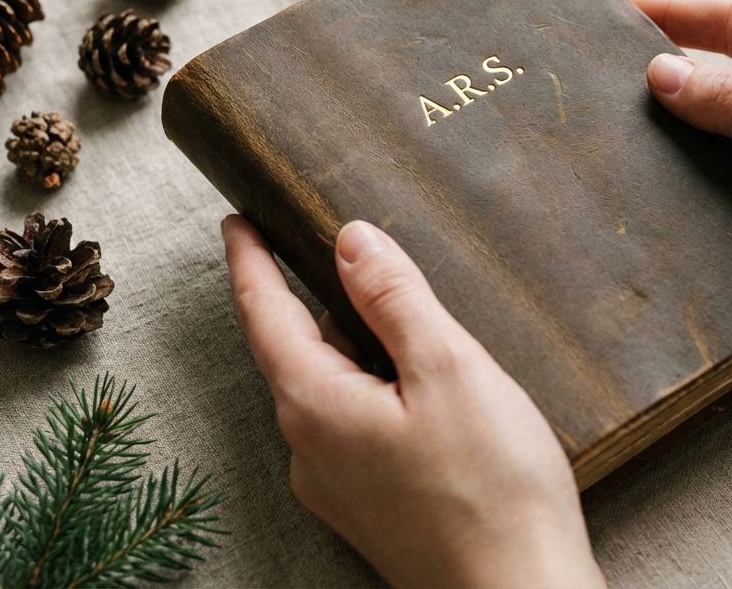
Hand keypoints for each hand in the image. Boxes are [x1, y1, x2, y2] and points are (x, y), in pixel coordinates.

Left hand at [222, 215, 605, 588]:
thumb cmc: (493, 490)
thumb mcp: (448, 369)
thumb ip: (395, 299)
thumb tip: (350, 240)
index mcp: (316, 405)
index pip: (263, 313)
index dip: (249, 260)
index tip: (238, 220)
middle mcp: (310, 450)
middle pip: (298, 352)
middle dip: (317, 302)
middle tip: (355, 259)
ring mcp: (338, 487)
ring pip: (332, 392)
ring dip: (355, 351)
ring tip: (413, 327)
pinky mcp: (370, 510)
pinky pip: (356, 429)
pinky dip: (376, 393)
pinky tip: (429, 395)